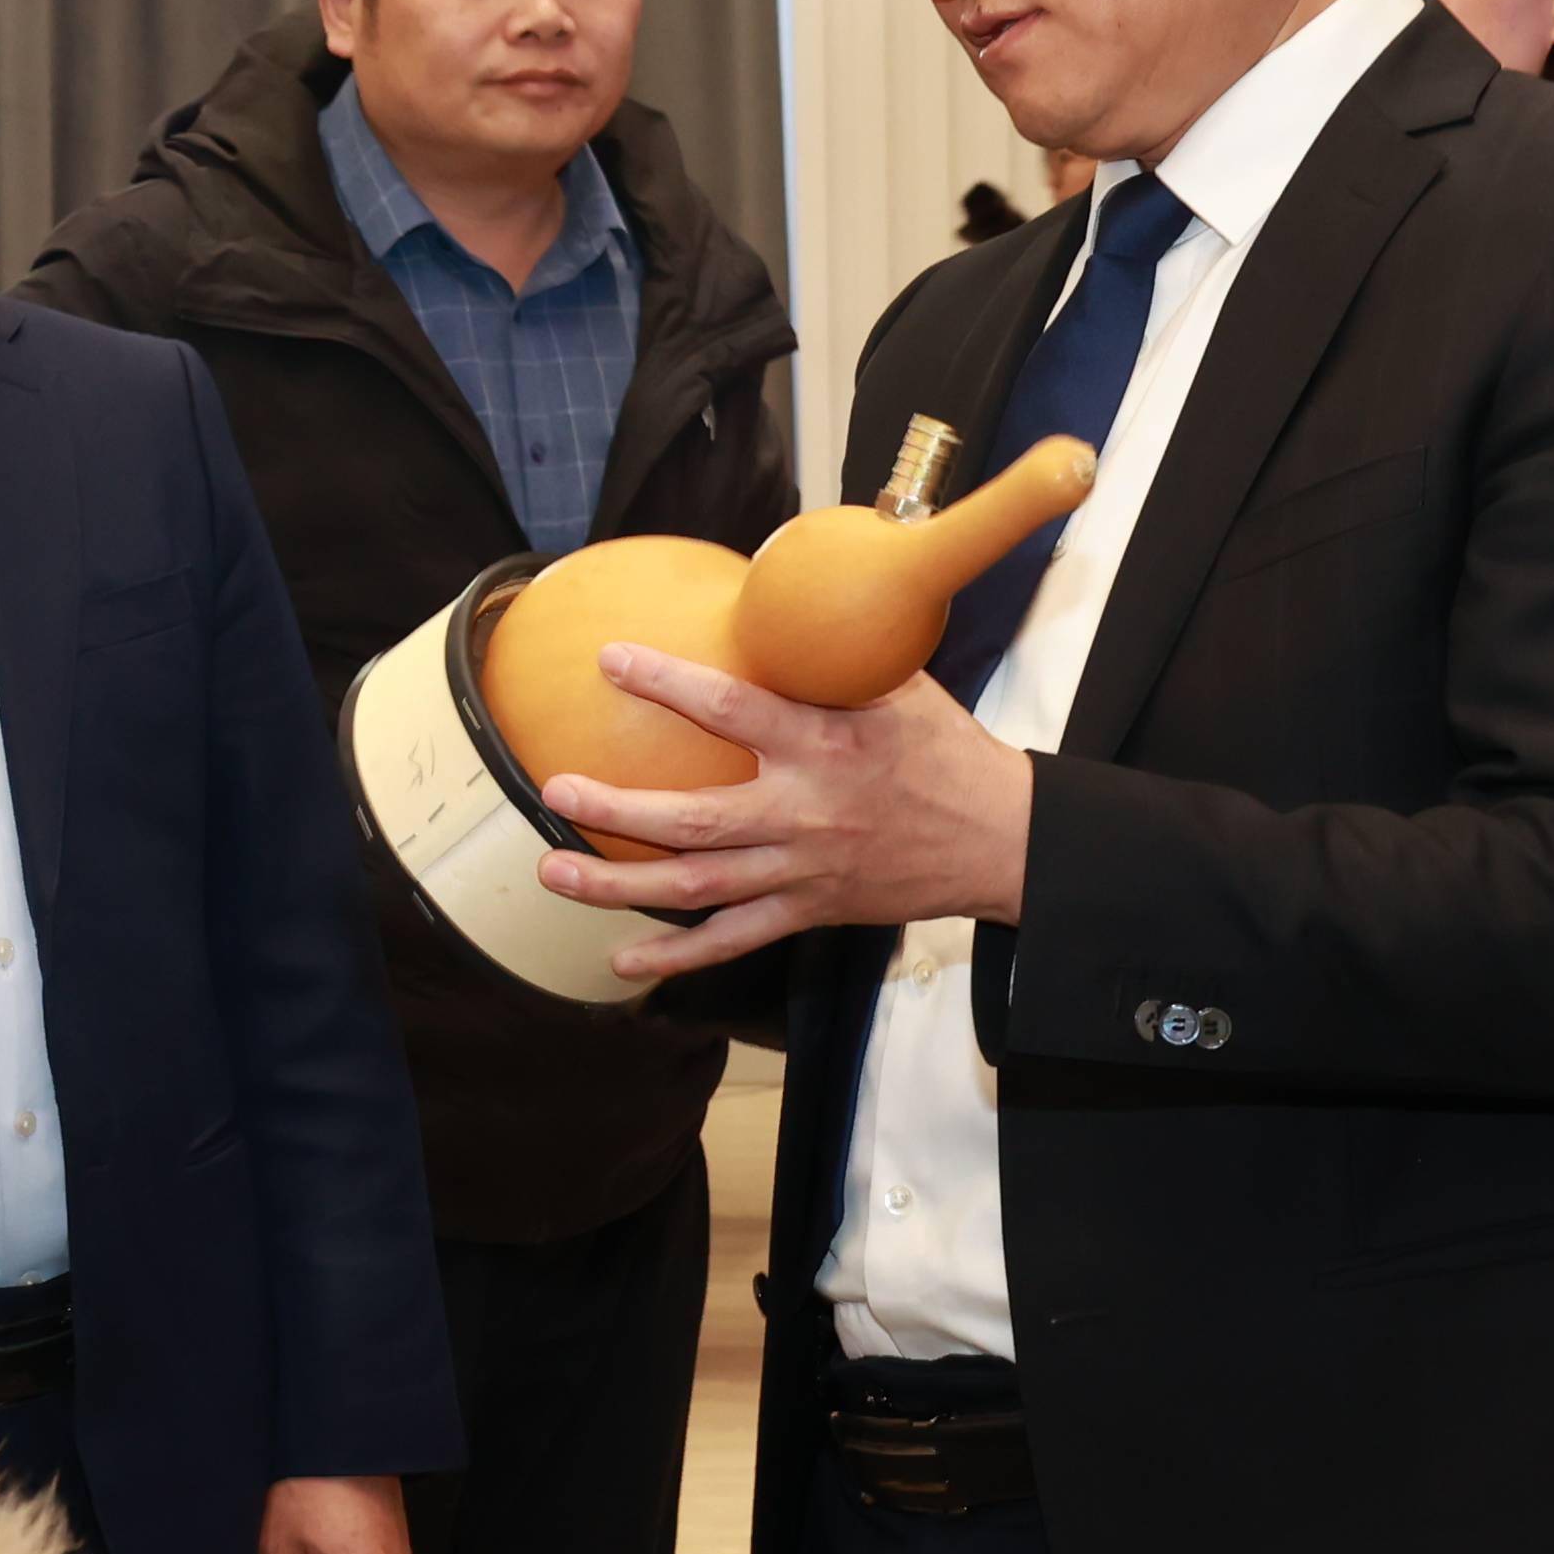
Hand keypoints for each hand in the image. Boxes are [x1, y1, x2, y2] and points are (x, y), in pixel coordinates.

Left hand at [532, 644, 1034, 980]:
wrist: (1000, 839)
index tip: (612, 659)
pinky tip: (622, 960)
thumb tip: (776, 592)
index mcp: (826, 746)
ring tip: (554, 869)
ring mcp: (804, 871)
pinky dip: (677, 956)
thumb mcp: (898, 683)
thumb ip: (830, 653)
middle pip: (697, 819)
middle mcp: (807, 813)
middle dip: (618, 810)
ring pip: (699, 885)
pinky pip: (734, 940)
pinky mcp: (810, 911)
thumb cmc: (945, 750)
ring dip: (621, 884)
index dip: (668, 683)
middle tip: (554, 792)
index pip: (733, 711)